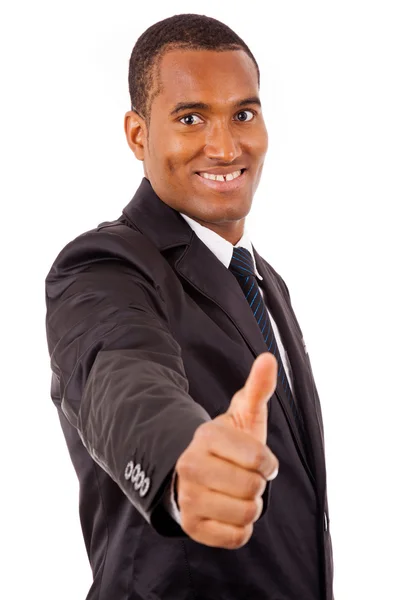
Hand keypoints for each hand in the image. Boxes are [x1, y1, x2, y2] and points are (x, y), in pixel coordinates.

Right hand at [175, 352, 278, 548]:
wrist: (198, 473)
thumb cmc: (230, 445)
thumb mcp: (244, 415)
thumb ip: (258, 388)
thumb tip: (269, 357)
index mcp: (206, 437)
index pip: (257, 459)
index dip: (267, 463)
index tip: (261, 461)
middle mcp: (190, 466)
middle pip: (252, 489)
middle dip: (258, 485)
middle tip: (246, 477)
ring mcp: (188, 497)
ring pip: (246, 514)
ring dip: (251, 507)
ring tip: (238, 493)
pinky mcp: (191, 526)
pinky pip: (236, 537)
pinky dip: (242, 528)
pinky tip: (230, 512)